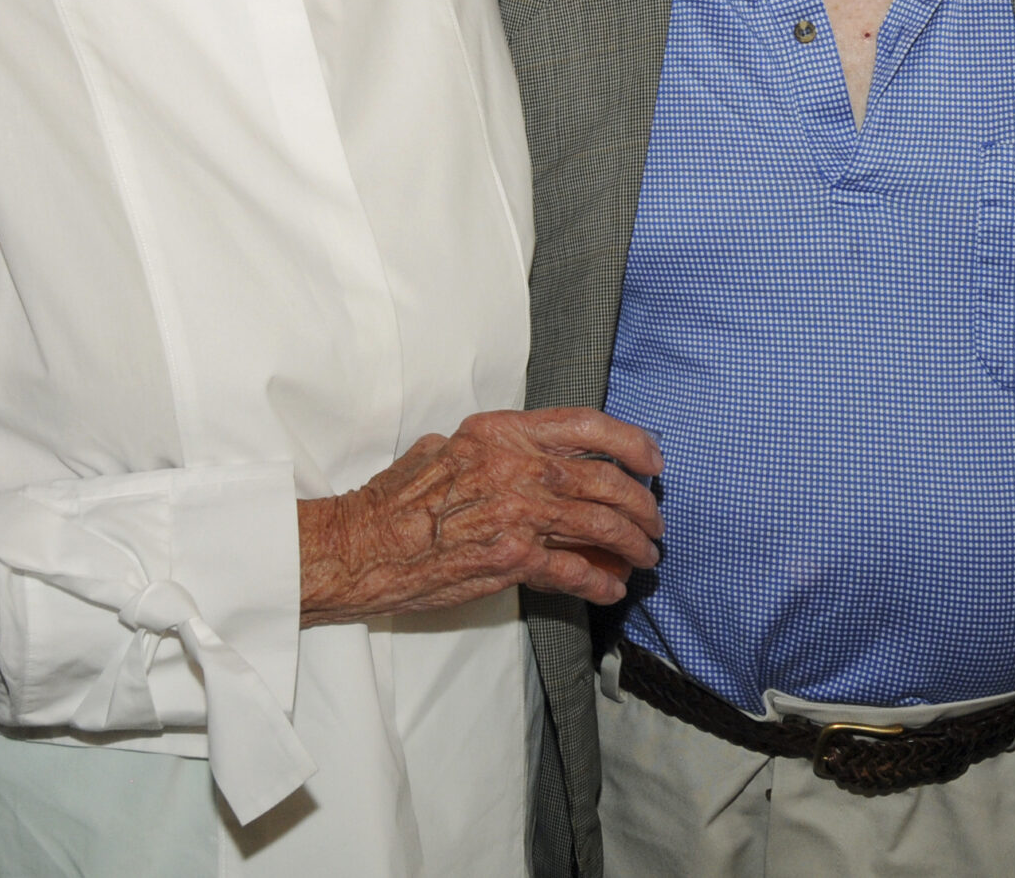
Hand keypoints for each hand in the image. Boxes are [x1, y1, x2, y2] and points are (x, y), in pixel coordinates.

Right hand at [297, 408, 663, 624]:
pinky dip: (601, 582)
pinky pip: (575, 570)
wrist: (361, 545)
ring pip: (601, 525)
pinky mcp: (511, 558)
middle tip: (653, 522)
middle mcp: (516, 466)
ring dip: (632, 544)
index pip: (587, 425)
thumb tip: (529, 456)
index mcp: (502, 433)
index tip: (652, 460)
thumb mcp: (446, 448)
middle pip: (605, 481)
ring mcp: (517, 512)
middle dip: (641, 505)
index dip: (631, 442)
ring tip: (643, 556)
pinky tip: (612, 589)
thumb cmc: (395, 499)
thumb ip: (494, 449)